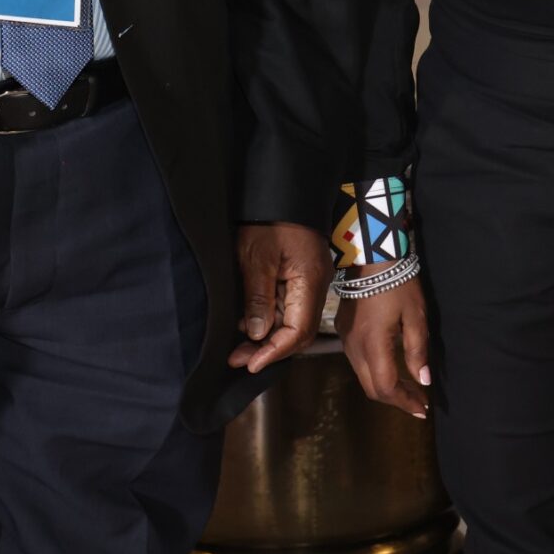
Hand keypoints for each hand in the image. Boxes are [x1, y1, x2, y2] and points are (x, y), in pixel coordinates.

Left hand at [230, 222, 328, 372]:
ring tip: (237, 347)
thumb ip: (257, 298)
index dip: (274, 351)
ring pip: (293, 321)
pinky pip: (289, 307)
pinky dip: (270, 320)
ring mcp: (310, 281)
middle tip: (238, 359)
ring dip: (267, 336)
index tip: (249, 363)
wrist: (284, 189)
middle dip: (269, 349)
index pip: (298, 330)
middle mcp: (316, 285)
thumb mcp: (256, 258)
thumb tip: (256, 334)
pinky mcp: (301, 276)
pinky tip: (248, 323)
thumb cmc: (268, 220)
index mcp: (310, 281)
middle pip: (298, 331)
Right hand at [340, 268, 430, 417]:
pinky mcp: (342, 331)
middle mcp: (354, 347)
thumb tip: (423, 380)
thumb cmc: (399, 283)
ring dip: (385, 386)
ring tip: (410, 388)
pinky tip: (391, 367)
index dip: (405, 402)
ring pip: (363, 376)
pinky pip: (357, 361)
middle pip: (372, 388)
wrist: (371, 256)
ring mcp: (345, 339)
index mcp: (373, 344)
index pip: (386, 387)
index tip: (423, 409)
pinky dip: (375, 371)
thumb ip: (417, 350)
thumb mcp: (416, 316)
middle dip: (396, 399)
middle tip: (419, 402)